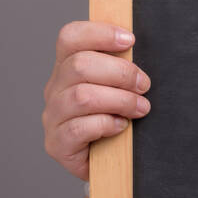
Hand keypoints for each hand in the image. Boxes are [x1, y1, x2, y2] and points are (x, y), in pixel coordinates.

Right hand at [42, 21, 151, 180]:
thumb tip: (136, 45)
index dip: (99, 33)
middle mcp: (54, 88)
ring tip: (141, 108)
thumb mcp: (118, 86)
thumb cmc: (118, 116)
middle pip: (79, 65)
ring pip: (82, 96)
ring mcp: (52, 117)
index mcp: (67, 66)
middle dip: (120, 73)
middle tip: (144, 85)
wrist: (108, 164)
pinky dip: (106, 124)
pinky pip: (79, 128)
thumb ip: (121, 65)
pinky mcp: (56, 144)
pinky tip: (121, 126)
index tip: (129, 40)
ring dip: (120, 100)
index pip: (70, 37)